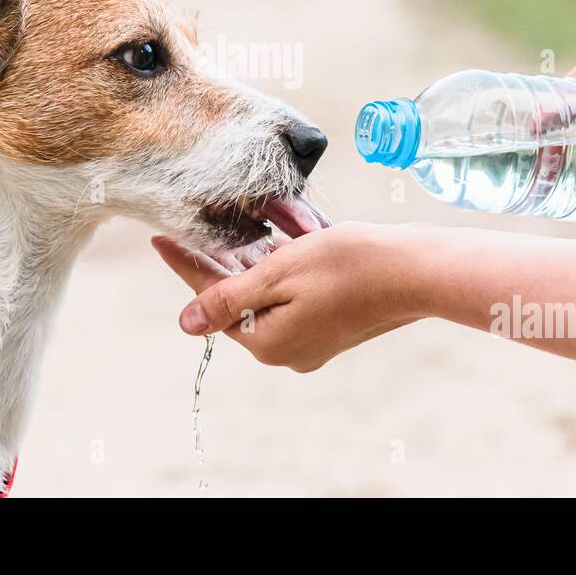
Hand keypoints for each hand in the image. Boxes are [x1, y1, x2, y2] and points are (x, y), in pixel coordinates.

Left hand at [152, 223, 433, 371]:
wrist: (417, 271)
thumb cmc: (350, 265)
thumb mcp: (280, 273)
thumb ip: (230, 297)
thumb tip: (186, 324)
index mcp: (267, 342)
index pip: (211, 300)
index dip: (185, 264)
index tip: (158, 238)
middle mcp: (286, 351)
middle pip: (239, 300)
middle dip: (224, 261)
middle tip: (200, 223)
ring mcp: (311, 342)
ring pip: (267, 296)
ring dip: (257, 262)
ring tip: (246, 227)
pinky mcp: (331, 328)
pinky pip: (293, 297)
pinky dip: (285, 271)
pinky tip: (283, 242)